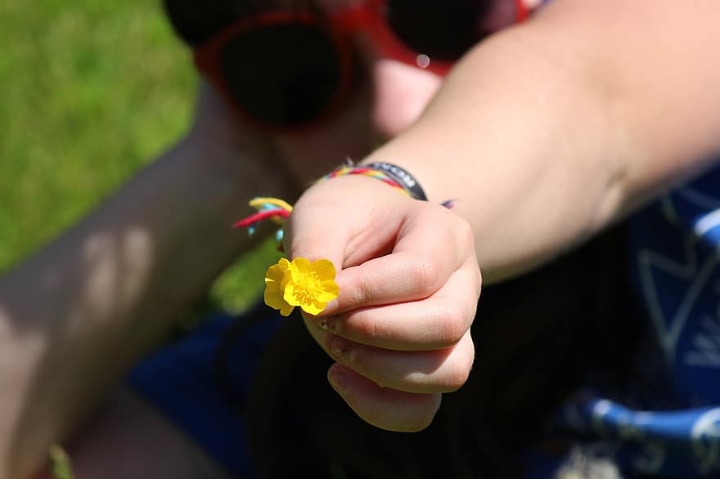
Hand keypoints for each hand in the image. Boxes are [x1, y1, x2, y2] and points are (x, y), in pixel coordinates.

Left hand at [285, 174, 480, 431]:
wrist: (362, 235)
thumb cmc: (344, 221)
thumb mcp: (322, 216)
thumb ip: (313, 251)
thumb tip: (310, 299)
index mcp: (444, 234)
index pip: (419, 273)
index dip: (363, 294)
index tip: (314, 298)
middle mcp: (464, 282)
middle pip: (445, 325)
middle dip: (374, 332)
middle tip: (326, 318)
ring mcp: (458, 328)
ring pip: (448, 371)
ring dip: (380, 369)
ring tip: (334, 344)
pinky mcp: (434, 365)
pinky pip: (424, 409)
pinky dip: (379, 407)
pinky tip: (338, 376)